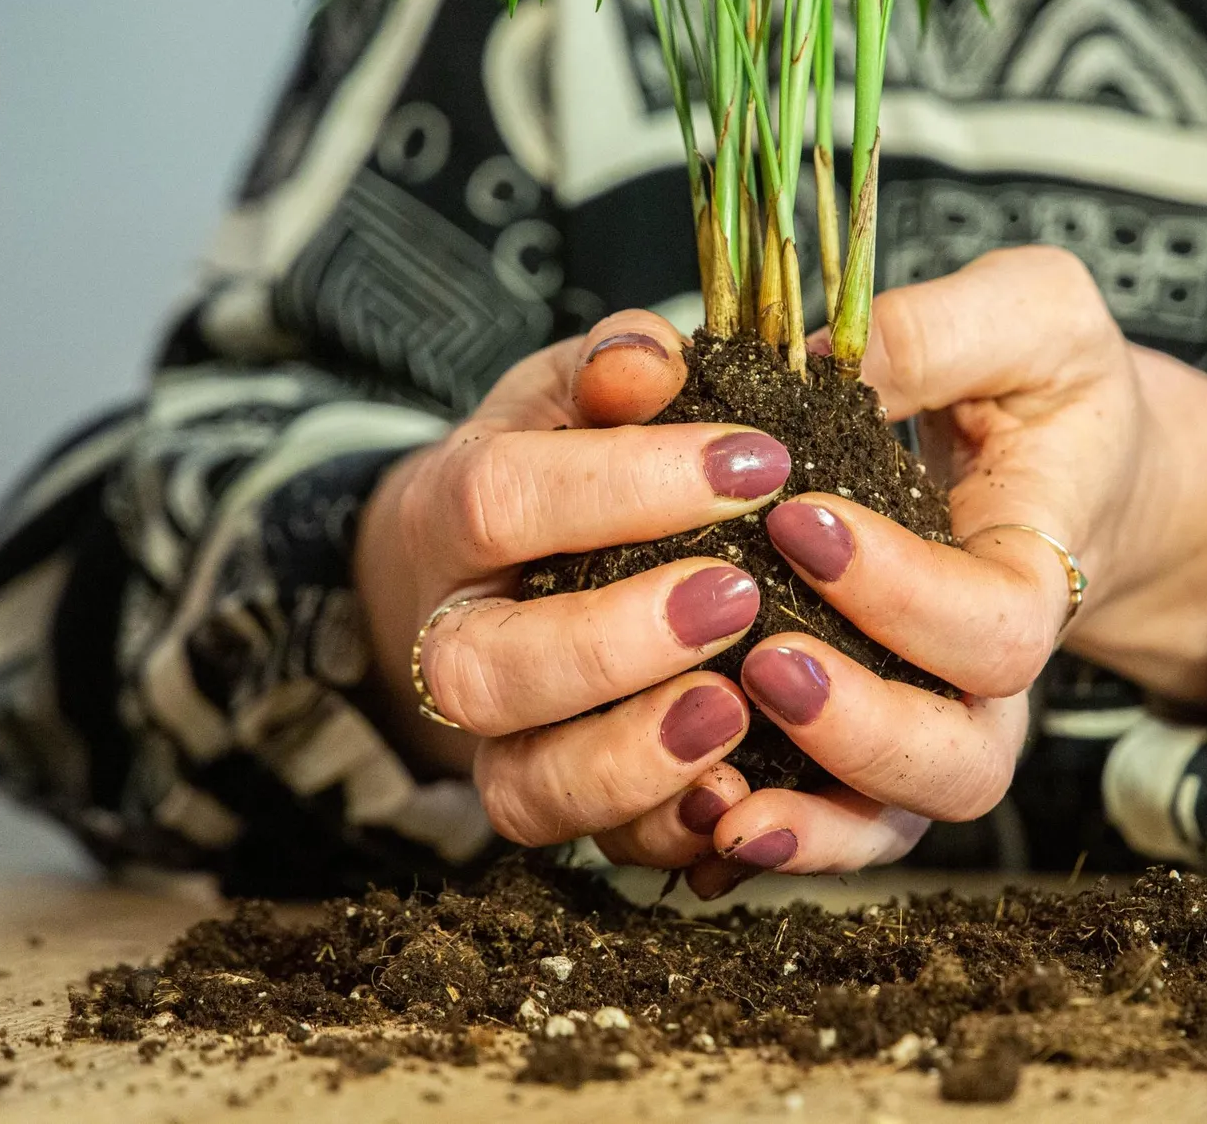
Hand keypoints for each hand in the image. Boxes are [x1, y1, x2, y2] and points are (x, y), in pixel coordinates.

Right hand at [355, 310, 783, 865]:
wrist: (489, 571)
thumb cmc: (552, 462)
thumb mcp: (568, 394)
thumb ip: (608, 368)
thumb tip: (649, 356)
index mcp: (447, 518)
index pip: (500, 501)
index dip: (624, 485)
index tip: (759, 462)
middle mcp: (452, 644)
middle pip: (487, 670)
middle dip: (614, 641)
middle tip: (738, 595)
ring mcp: (497, 740)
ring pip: (524, 786)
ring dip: (634, 759)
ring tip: (736, 708)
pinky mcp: (555, 801)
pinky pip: (594, 849)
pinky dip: (669, 830)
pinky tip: (747, 791)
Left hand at [699, 246, 1206, 892]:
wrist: (1061, 469)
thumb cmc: (1047, 390)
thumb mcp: (1028, 319)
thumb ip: (938, 333)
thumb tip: (816, 360)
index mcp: (1040, 575)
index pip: (997, 624)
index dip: (904, 591)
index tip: (800, 519)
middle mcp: (989, 680)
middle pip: (959, 760)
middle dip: (859, 725)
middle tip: (763, 657)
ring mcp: (928, 727)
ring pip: (891, 820)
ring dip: (808, 812)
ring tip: (714, 783)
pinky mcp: (861, 748)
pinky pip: (827, 828)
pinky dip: (766, 836)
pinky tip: (692, 818)